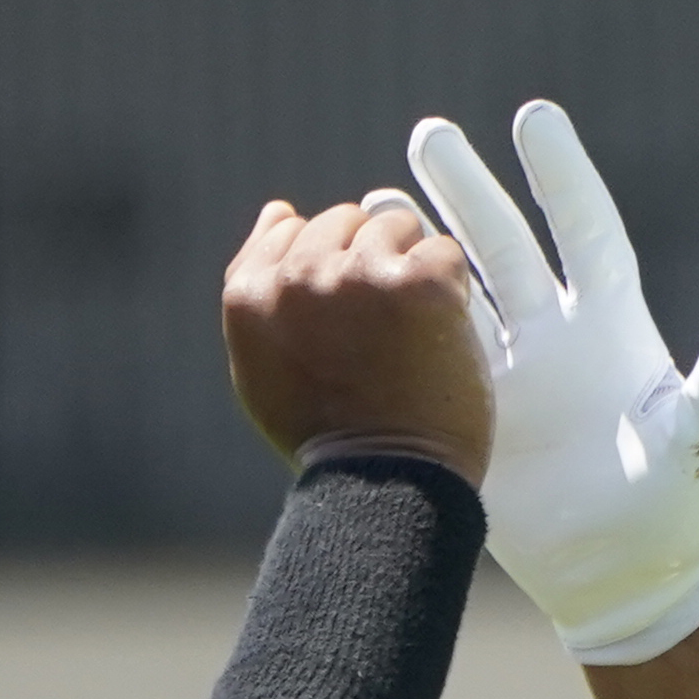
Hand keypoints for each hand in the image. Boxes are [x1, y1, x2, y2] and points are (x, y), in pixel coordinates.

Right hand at [221, 191, 490, 483]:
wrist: (389, 487)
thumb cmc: (329, 435)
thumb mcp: (263, 367)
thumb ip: (261, 283)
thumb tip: (280, 211)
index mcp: (250, 295)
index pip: (291, 231)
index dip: (328, 270)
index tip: (346, 323)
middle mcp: (297, 277)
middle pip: (344, 221)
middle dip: (369, 260)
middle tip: (383, 335)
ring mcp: (357, 276)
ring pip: (395, 226)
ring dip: (410, 270)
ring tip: (410, 337)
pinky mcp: (417, 283)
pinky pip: (441, 252)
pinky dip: (449, 292)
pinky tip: (438, 341)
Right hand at [410, 100, 698, 666]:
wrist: (620, 581)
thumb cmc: (678, 506)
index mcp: (614, 326)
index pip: (583, 229)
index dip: (559, 175)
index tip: (532, 118)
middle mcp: (557, 336)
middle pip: (502, 244)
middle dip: (466, 189)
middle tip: (429, 134)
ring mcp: (508, 373)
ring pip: (453, 291)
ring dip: (417, 245)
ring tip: (375, 199)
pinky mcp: (468, 416)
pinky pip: (424, 356)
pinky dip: (394, 318)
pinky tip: (359, 281)